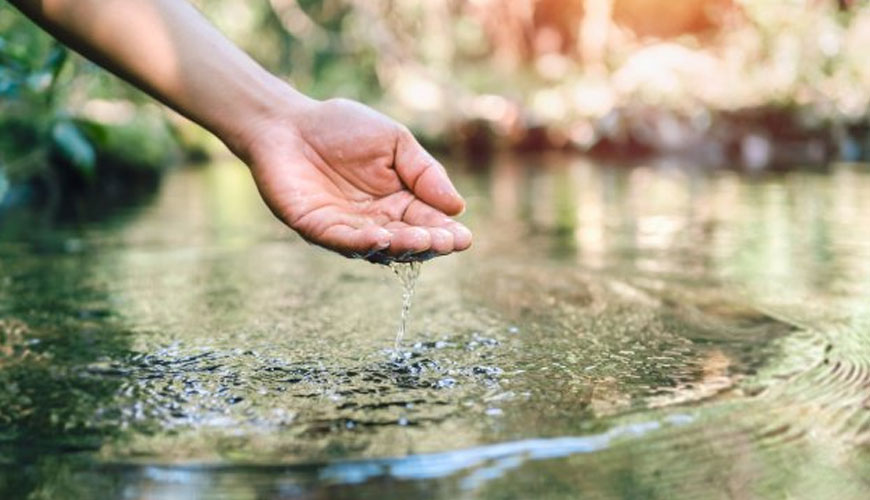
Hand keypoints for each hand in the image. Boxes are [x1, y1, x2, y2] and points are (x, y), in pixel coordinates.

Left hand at [239, 97, 471, 261]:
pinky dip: (362, 243)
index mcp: (399, 201)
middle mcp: (377, 221)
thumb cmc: (342, 128)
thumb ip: (424, 172)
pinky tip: (382, 238)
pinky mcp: (318, 228)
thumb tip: (457, 207)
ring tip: (421, 240)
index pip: (428, 222)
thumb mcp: (395, 142)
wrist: (289, 121)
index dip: (446, 232)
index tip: (463, 238)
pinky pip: (343, 241)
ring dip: (401, 246)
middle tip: (446, 242)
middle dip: (428, 243)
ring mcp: (347, 228)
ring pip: (379, 247)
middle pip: (408, 241)